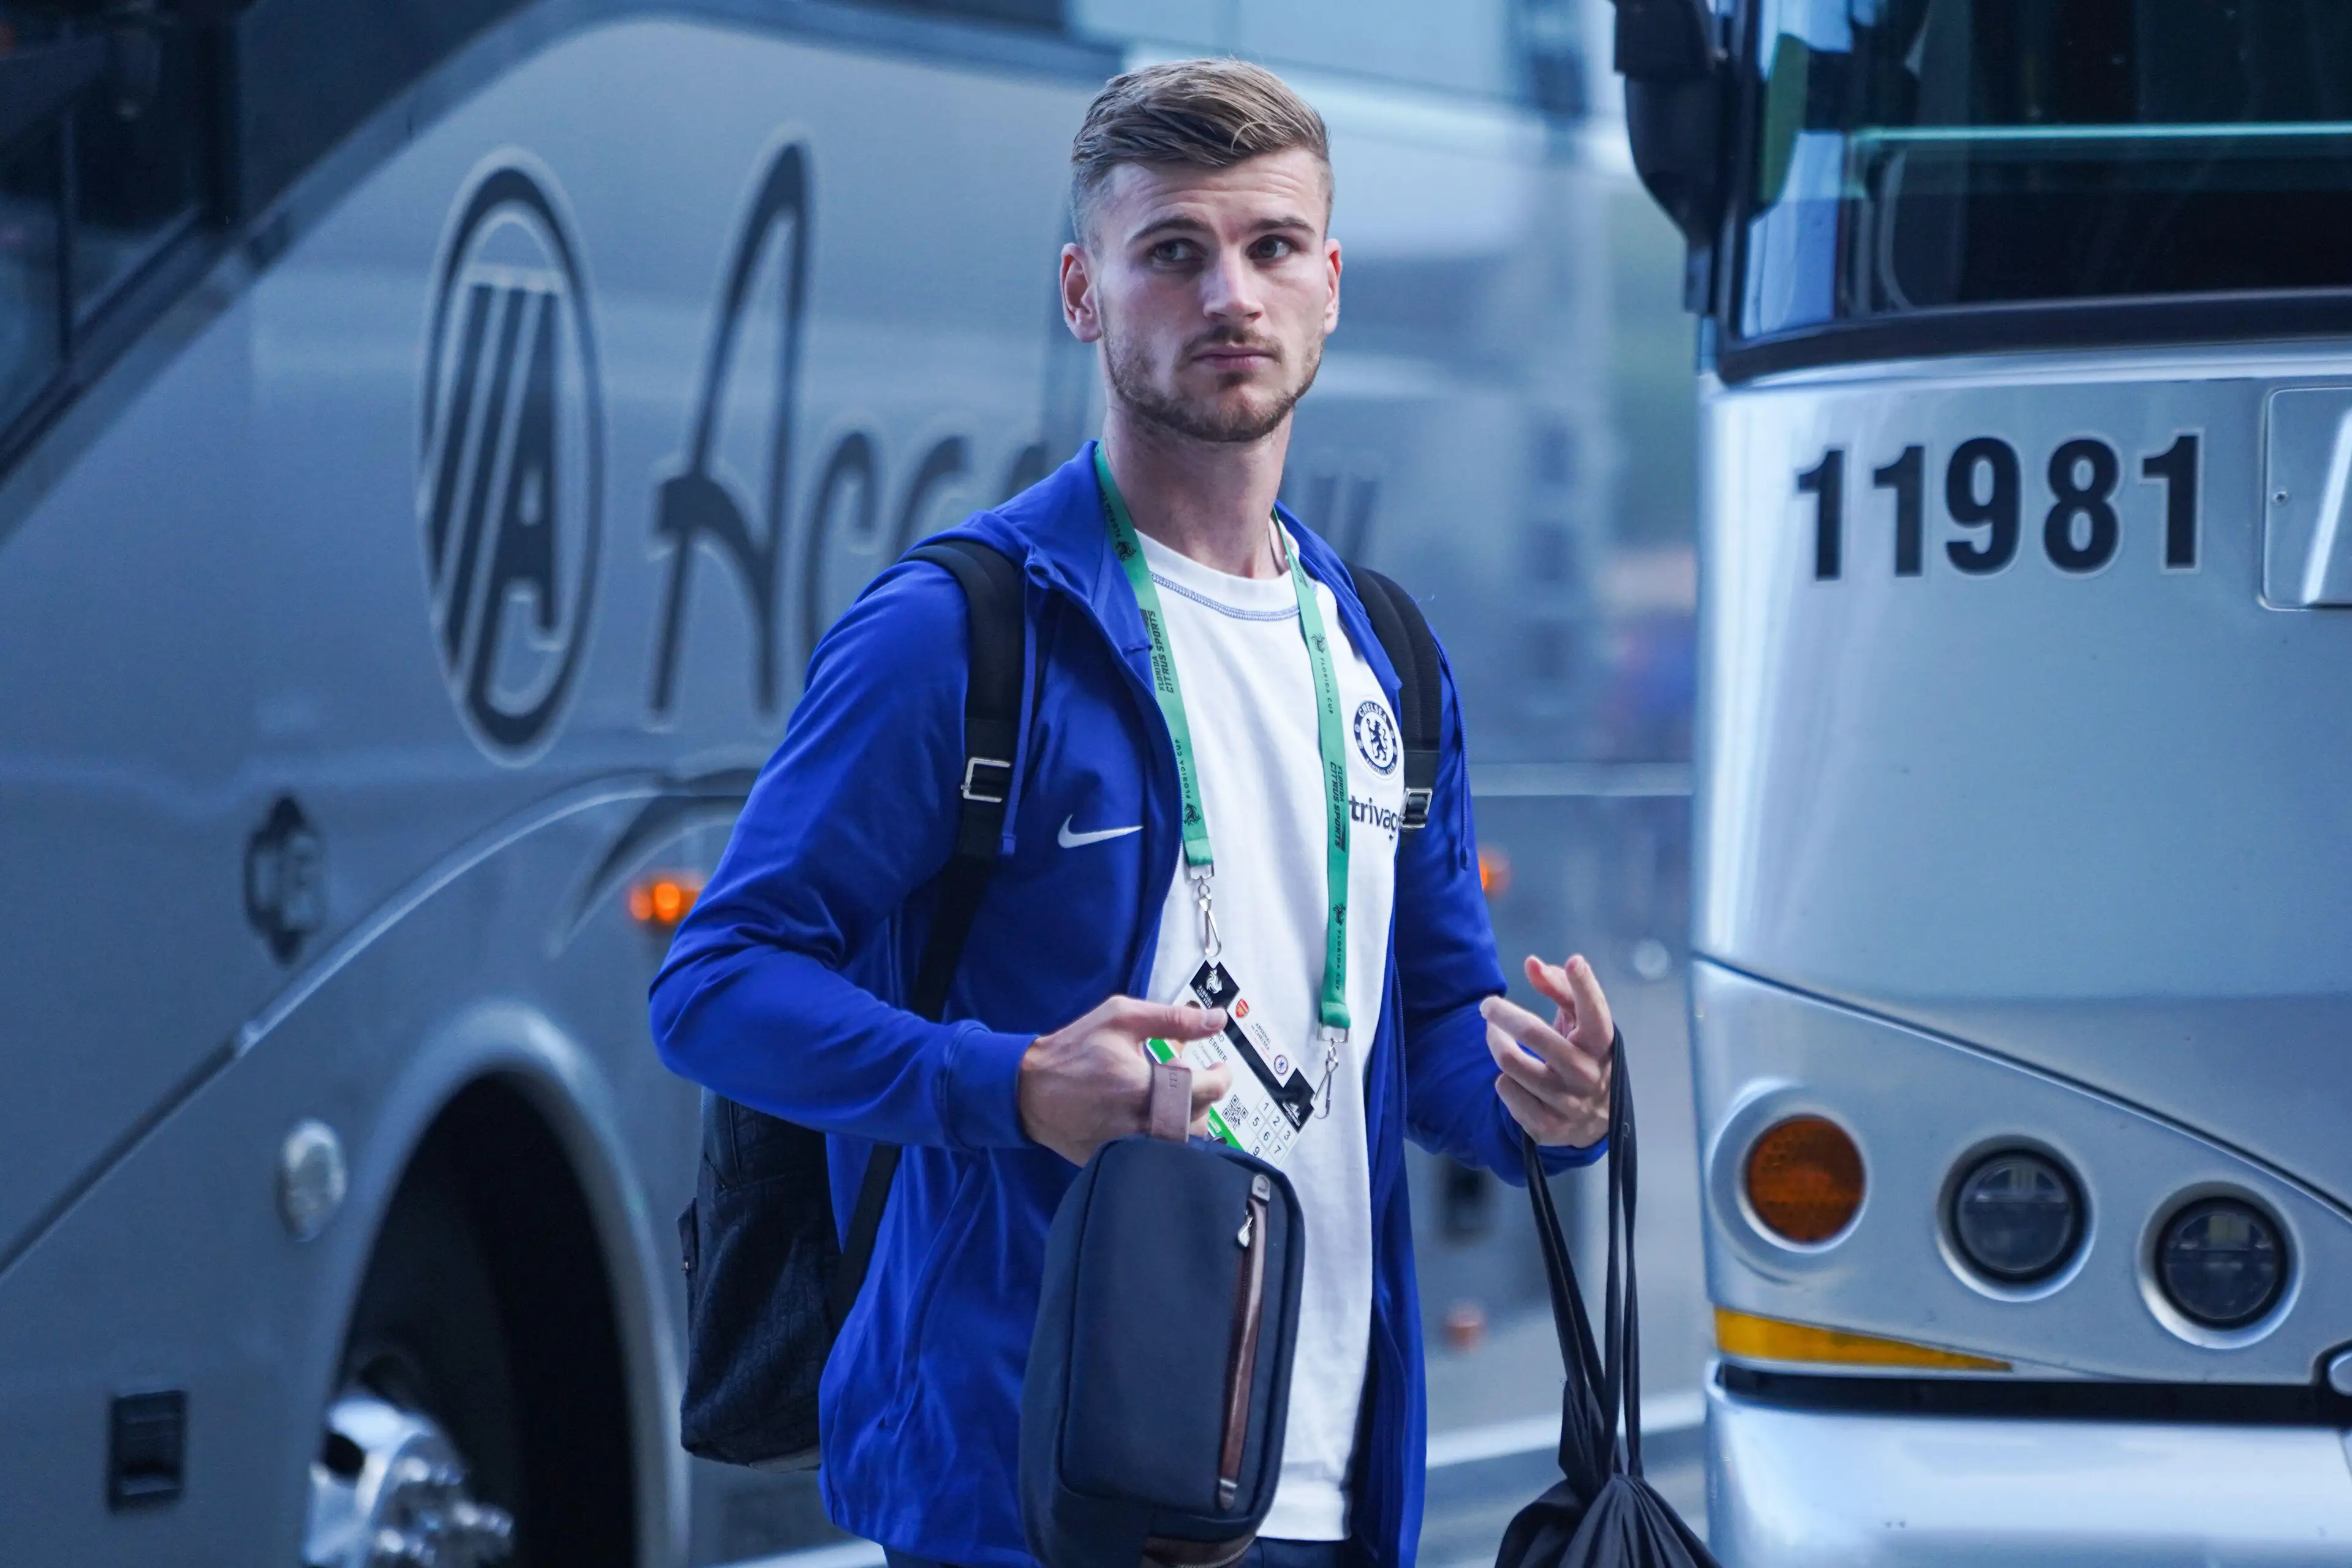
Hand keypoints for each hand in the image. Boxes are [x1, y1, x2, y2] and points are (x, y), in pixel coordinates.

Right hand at [1018, 997, 1234, 1165]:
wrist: (1028, 1090)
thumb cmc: (1074, 1050)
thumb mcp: (1121, 1018)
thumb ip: (1172, 1018)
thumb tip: (1218, 1020)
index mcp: (1144, 1085)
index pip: (1206, 1089)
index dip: (1221, 1077)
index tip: (1220, 1069)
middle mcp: (1140, 1123)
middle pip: (1201, 1119)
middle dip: (1200, 1096)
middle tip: (1181, 1077)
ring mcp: (1129, 1147)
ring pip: (1184, 1143)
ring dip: (1186, 1118)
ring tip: (1166, 1098)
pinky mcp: (1119, 1161)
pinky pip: (1159, 1154)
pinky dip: (1163, 1135)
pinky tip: (1147, 1114)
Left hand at [1481, 954, 1614, 1148]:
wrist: (1596, 1119)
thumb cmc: (1583, 1054)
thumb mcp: (1580, 1022)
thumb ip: (1559, 988)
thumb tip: (1532, 963)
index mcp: (1602, 1045)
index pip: (1596, 1013)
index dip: (1585, 986)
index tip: (1575, 961)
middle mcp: (1587, 1075)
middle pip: (1534, 1035)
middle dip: (1502, 1013)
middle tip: (1488, 1005)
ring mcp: (1567, 1104)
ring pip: (1510, 1063)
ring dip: (1497, 1042)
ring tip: (1496, 1036)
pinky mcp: (1546, 1127)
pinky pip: (1505, 1090)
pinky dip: (1504, 1078)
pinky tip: (1514, 1078)